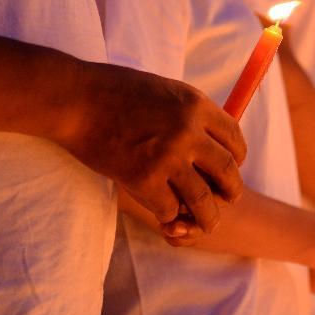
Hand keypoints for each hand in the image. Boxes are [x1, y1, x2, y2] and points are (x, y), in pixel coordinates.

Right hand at [62, 62, 246, 235]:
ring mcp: (168, 156)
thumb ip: (189, 114)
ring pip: (204, 200)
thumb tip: (211, 139)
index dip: (238, 157)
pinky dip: (168, 215)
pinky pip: (169, 209)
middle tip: (228, 199)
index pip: (235, 138)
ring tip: (208, 224)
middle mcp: (189, 131)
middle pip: (228, 171)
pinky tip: (162, 212)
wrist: (75, 99)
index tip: (233, 167)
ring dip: (208, 217)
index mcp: (197, 105)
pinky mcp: (143, 179)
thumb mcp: (165, 91)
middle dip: (232, 190)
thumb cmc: (115, 91)